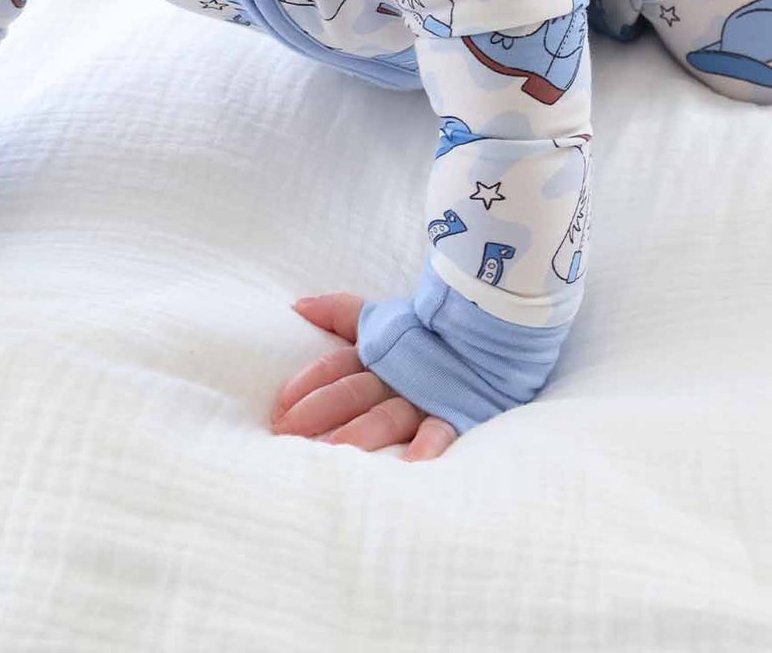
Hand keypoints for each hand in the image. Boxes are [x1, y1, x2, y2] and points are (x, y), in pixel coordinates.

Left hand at [270, 291, 458, 460]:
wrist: (493, 329)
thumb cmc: (430, 331)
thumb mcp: (384, 317)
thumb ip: (342, 312)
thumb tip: (297, 304)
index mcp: (379, 352)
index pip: (334, 366)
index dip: (306, 384)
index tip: (278, 408)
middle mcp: (398, 374)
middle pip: (352, 392)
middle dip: (318, 412)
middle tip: (288, 435)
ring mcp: (426, 395)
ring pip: (387, 414)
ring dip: (360, 433)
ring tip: (333, 453)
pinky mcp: (458, 413)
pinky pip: (441, 431)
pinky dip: (426, 448)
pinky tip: (408, 467)